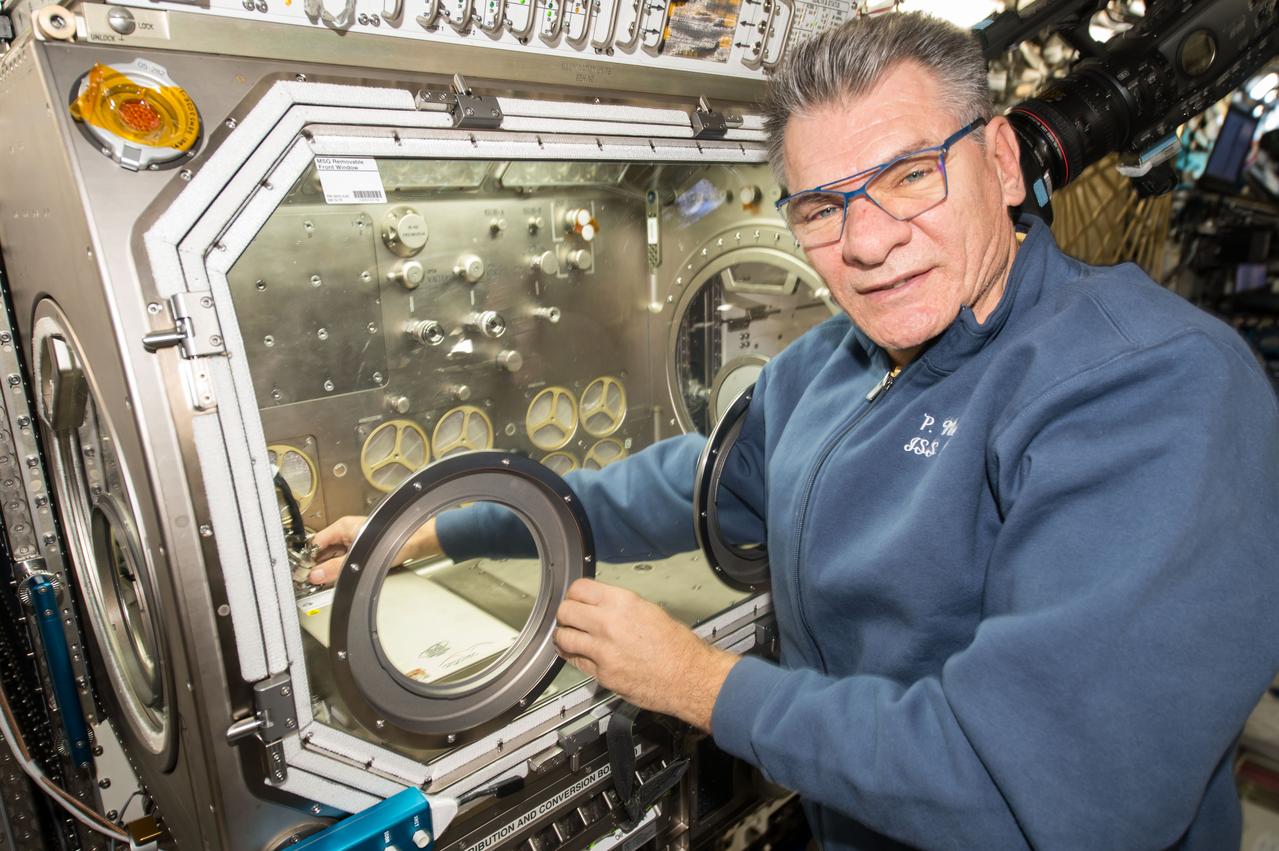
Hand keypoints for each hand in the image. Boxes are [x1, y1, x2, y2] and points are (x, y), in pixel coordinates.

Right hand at [308, 515, 441, 583]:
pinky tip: (340, 579)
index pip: (316, 543)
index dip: (308, 558)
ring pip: (335, 556)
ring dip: (330, 569)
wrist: (416, 542)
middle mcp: (347, 531)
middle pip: (324, 550)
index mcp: (343, 527)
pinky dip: (341, 569)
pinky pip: (346, 559)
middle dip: (319, 566)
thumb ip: (336, 568)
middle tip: (312, 582)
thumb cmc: (392, 540)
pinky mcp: (363, 549)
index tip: (303, 573)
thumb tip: (316, 575)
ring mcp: (355, 540)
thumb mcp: (358, 558)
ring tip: (325, 582)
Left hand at [553, 578, 737, 731]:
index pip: (579, 589)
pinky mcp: (602, 674)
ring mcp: (603, 651)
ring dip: (565, 636)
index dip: (575, 594)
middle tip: (571, 618)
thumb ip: (620, 608)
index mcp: (623, 602)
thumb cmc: (679, 647)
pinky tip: (577, 653)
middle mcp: (608, 623)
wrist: (690, 677)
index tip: (576, 599)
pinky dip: (573, 657)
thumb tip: (602, 607)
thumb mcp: (650, 611)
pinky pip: (575, 662)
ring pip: (564, 637)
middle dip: (566, 614)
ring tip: (570, 637)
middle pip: (566, 611)